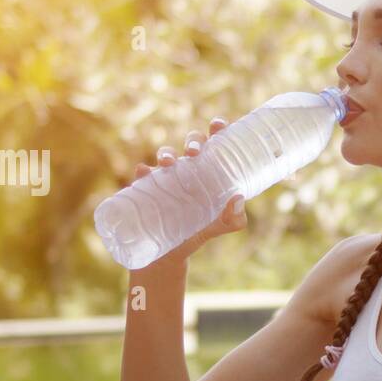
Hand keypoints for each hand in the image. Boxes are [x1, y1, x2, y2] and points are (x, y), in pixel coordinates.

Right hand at [133, 117, 247, 266]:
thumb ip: (232, 219)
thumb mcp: (217, 228)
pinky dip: (143, 172)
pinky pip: (143, 177)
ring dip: (167, 153)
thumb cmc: (198, 233)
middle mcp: (189, 170)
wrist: (169, 255)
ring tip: (167, 163)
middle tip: (195, 152)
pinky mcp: (147, 190)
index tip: (218, 125)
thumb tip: (238, 198)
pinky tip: (144, 173)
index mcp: (210, 172)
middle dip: (193, 141)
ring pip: (166, 156)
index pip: (215, 145)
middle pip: (192, 145)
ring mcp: (167, 178)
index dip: (217, 130)